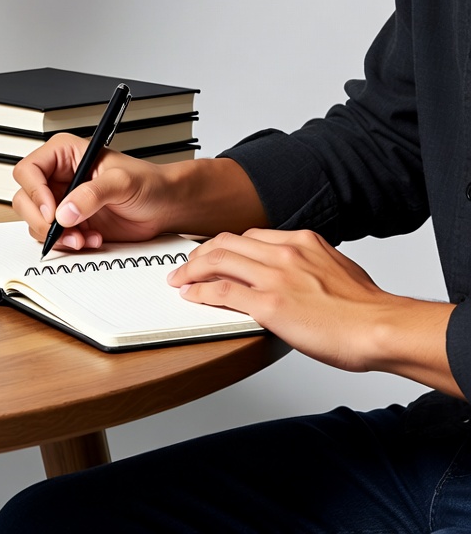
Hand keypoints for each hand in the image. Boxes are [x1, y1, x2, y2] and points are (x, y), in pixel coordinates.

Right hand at [11, 133, 186, 250]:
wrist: (164, 206)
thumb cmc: (148, 182)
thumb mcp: (121, 182)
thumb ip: (92, 194)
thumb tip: (65, 211)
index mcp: (65, 154)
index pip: (29, 170)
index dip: (36, 192)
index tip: (53, 212)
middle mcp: (58, 177)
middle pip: (26, 199)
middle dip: (43, 220)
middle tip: (64, 230)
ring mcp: (62, 201)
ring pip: (35, 221)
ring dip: (57, 236)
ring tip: (84, 237)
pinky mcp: (70, 222)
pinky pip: (52, 237)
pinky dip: (68, 244)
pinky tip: (91, 239)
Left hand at [168, 228, 455, 384]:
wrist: (383, 328)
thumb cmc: (367, 309)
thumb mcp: (338, 269)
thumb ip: (312, 265)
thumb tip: (300, 274)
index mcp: (302, 242)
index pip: (249, 235)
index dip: (225, 245)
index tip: (213, 254)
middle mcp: (285, 253)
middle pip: (226, 243)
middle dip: (200, 254)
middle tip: (186, 266)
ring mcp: (275, 277)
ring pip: (218, 261)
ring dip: (192, 271)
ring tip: (180, 280)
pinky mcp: (269, 304)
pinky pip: (223, 291)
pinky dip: (200, 291)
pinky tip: (191, 296)